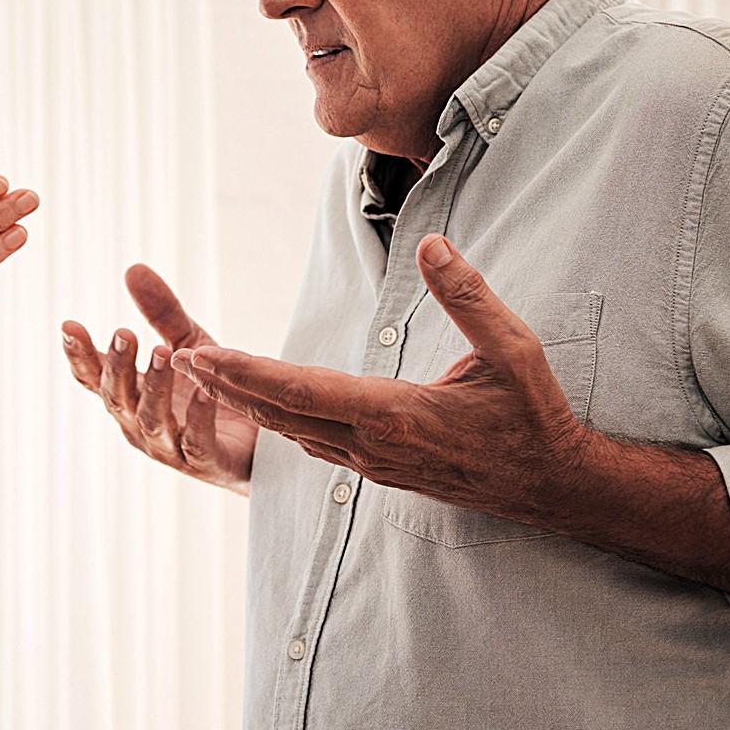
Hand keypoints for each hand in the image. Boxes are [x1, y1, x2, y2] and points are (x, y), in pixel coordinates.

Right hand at [61, 265, 257, 493]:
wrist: (258, 442)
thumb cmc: (211, 391)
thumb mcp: (188, 344)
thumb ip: (161, 313)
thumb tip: (133, 269)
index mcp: (130, 396)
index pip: (94, 377)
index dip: (79, 354)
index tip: (69, 325)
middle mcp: (140, 424)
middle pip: (118, 397)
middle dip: (118, 364)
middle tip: (124, 333)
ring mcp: (169, 447)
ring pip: (151, 419)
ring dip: (154, 386)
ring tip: (162, 352)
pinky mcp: (205, 462)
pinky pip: (196, 442)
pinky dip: (198, 417)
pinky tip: (203, 391)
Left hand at [168, 235, 584, 519]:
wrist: (549, 485)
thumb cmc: (533, 415)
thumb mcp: (514, 350)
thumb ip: (469, 297)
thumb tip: (431, 243)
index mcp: (397, 414)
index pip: (304, 391)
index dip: (249, 374)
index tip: (205, 355)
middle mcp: (374, 445)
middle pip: (282, 413)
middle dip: (229, 386)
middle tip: (180, 359)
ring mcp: (373, 464)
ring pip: (292, 432)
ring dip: (246, 403)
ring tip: (206, 374)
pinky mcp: (379, 470)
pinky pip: (313, 443)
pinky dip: (278, 420)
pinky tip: (259, 404)